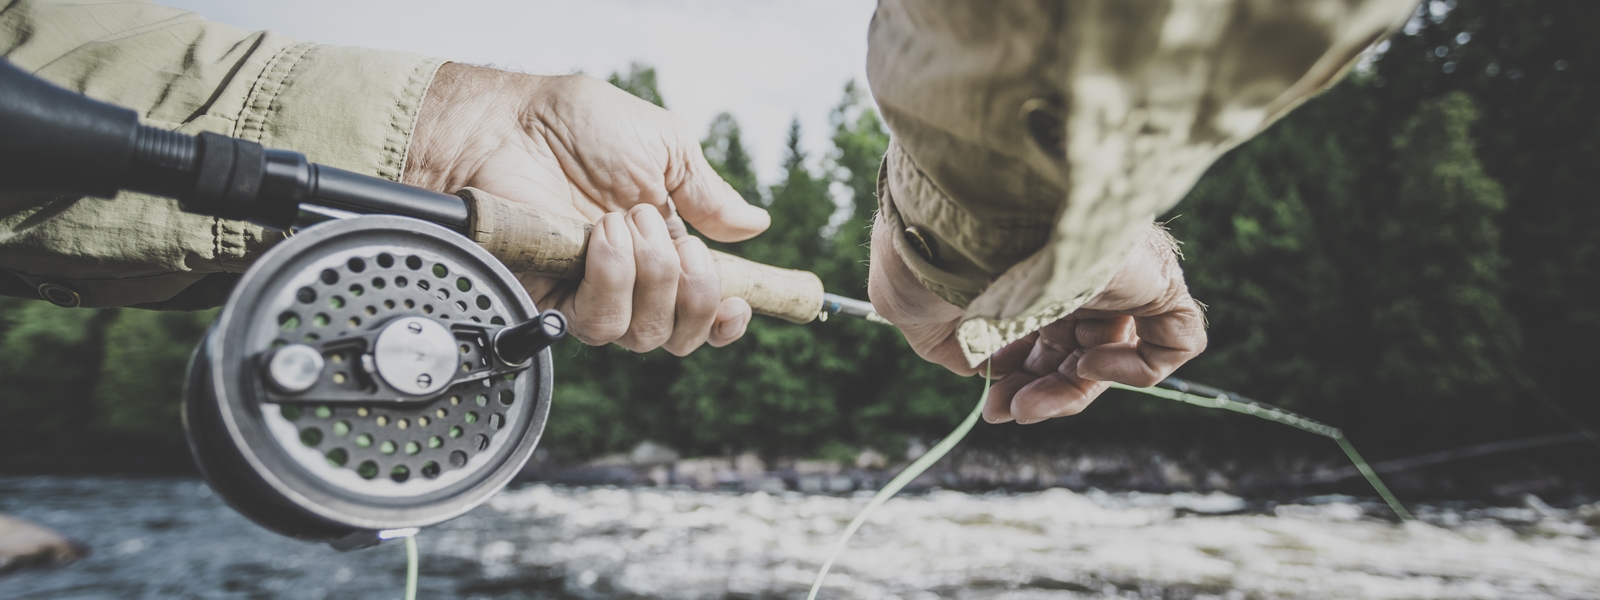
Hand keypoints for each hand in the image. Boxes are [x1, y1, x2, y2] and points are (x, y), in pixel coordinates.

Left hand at [404, 63, 768, 354]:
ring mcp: (593, 292)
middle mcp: (632, 281)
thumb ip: (710, 194)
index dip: (725, 319)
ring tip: (626, 220)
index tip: (738, 304)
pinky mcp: (553, 299)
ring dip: (651, 276)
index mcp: (664, 249)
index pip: (703, 311)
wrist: (514, 123)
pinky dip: (612, 277)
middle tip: (675, 236)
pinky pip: (599, 322)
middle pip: (680, 337)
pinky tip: (602, 236)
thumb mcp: (666, 147)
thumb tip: (754, 225)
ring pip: (645, 335)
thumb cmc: (579, 126)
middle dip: (694, 290)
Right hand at [868, 219, 1206, 423]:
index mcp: (1027, 269)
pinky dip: (1139, 370)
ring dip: (1073, 393)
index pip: (1041, 333)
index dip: (1018, 376)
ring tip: (1029, 403)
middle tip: (1003, 413)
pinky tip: (1092, 364)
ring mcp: (1116, 274)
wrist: (954, 220)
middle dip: (1038, 391)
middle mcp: (1075, 269)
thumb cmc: (923, 255)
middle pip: (1075, 350)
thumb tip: (982, 369)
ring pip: (1119, 353)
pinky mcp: (1155, 277)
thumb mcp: (914, 310)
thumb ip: (950, 344)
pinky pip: (1178, 339)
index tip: (992, 403)